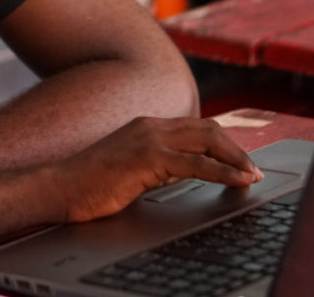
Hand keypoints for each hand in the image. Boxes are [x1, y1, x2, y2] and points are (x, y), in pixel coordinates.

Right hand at [54, 116, 262, 222]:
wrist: (59, 187)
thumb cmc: (89, 184)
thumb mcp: (131, 169)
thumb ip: (156, 165)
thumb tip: (184, 174)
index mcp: (145, 126)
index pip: (195, 127)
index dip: (222, 144)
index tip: (240, 163)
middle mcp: (149, 125)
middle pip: (207, 128)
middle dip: (235, 148)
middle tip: (254, 171)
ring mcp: (148, 138)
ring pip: (207, 140)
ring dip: (236, 158)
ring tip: (253, 176)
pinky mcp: (147, 158)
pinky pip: (196, 163)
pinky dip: (223, 172)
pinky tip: (238, 182)